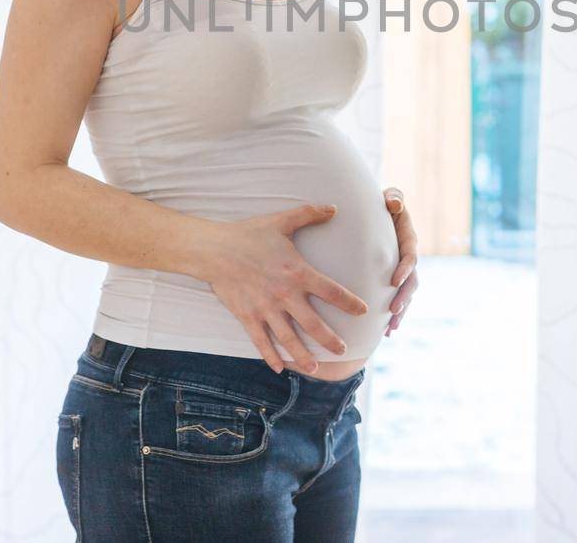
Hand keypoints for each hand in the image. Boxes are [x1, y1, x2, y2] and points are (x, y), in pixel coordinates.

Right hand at [194, 204, 369, 374]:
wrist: (214, 249)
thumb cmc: (249, 234)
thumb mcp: (281, 221)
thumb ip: (309, 214)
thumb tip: (334, 207)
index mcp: (297, 272)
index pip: (331, 291)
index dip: (350, 303)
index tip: (363, 311)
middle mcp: (284, 294)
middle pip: (313, 324)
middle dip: (330, 340)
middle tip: (344, 351)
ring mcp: (265, 308)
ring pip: (289, 339)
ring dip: (303, 356)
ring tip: (316, 369)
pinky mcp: (247, 316)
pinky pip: (261, 341)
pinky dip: (271, 356)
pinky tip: (280, 368)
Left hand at [383, 187, 418, 335]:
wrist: (379, 213)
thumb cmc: (383, 203)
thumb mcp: (390, 197)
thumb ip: (394, 198)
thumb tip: (394, 204)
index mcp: (408, 239)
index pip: (410, 256)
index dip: (404, 269)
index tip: (393, 282)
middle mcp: (409, 257)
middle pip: (412, 281)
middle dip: (403, 298)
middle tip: (392, 312)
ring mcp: (404, 270)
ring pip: (407, 294)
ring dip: (401, 312)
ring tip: (391, 328)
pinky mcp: (396, 279)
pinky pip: (399, 298)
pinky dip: (395, 315)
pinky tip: (387, 332)